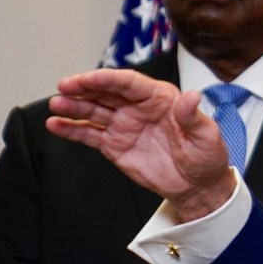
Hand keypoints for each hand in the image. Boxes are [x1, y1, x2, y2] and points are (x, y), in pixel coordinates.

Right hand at [47, 68, 234, 221]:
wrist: (197, 185)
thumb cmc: (206, 156)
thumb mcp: (206, 135)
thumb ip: (193, 117)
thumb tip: (191, 97)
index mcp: (161, 98)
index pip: (130, 83)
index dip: (108, 78)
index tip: (88, 78)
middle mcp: (139, 107)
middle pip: (107, 92)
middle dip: (85, 87)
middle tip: (65, 86)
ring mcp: (125, 125)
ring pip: (95, 110)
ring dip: (74, 106)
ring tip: (56, 105)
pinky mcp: (115, 145)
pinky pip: (90, 134)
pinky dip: (72, 129)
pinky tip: (56, 125)